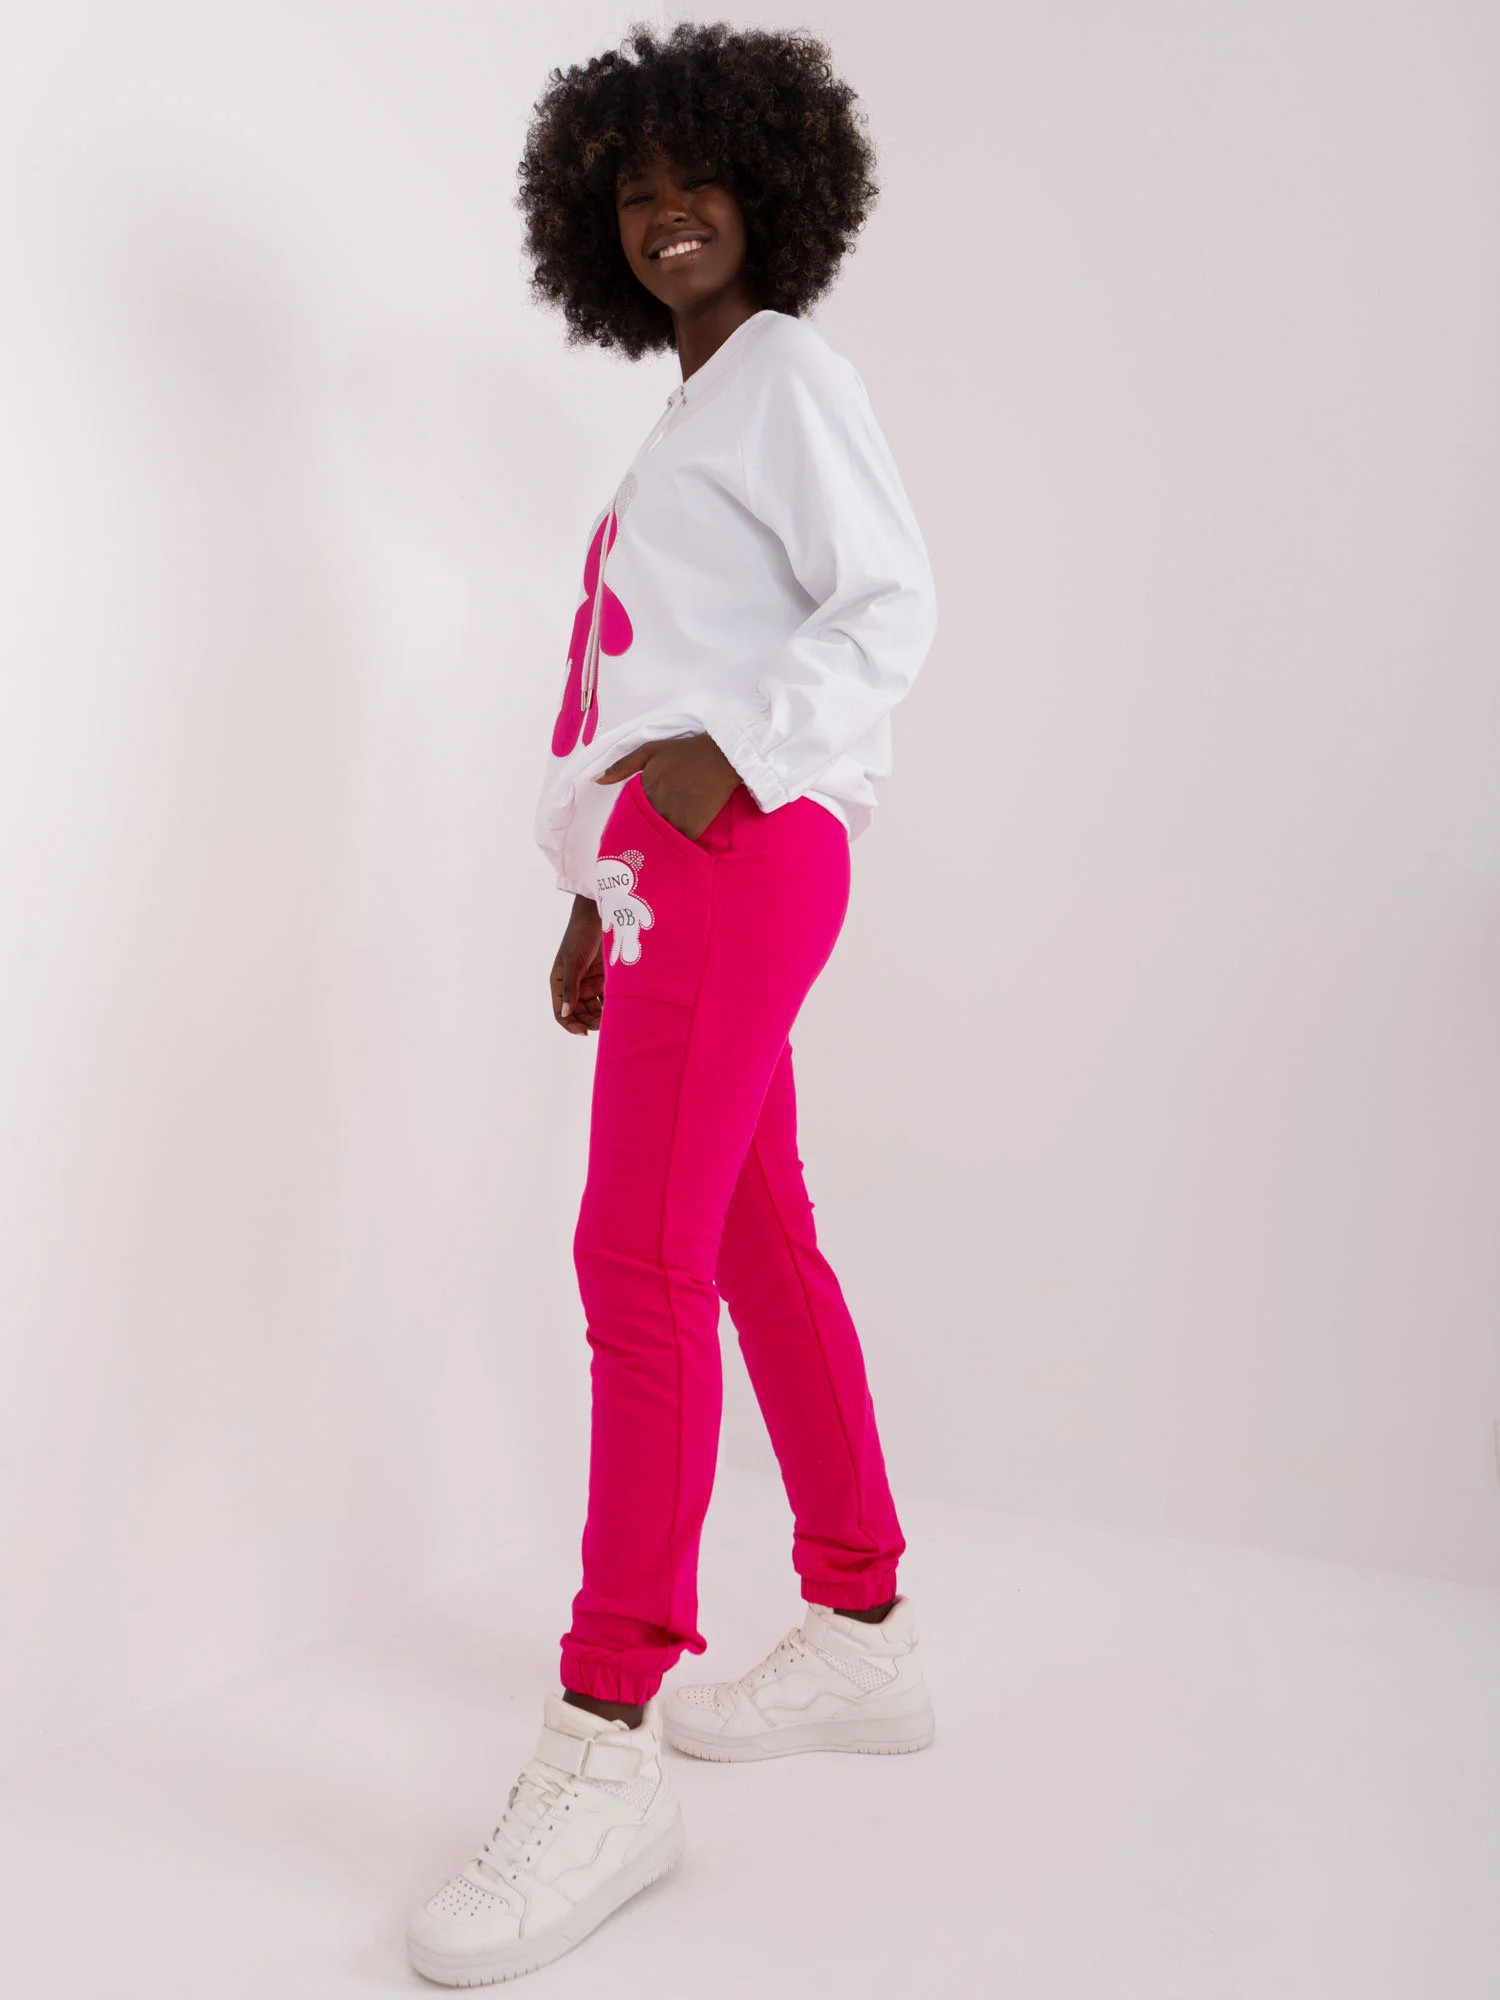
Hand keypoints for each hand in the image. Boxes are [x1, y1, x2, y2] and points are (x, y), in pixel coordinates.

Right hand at [550, 895, 603, 1035]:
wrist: (600, 915)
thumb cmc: (580, 935)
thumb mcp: (573, 961)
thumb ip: (570, 988)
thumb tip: (566, 1014)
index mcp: (560, 983)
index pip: (562, 1012)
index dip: (571, 1024)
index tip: (584, 1032)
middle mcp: (574, 986)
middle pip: (580, 1014)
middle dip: (590, 1021)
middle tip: (604, 1025)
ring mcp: (590, 983)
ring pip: (594, 1009)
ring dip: (601, 1016)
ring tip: (613, 1017)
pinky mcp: (605, 979)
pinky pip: (607, 999)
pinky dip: (612, 1005)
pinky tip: (620, 1007)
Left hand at [593, 733, 739, 840]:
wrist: (720, 758)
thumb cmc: (684, 753)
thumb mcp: (650, 750)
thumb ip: (622, 766)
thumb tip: (595, 779)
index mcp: (645, 789)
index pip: (626, 813)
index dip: (623, 821)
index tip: (618, 829)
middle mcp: (658, 807)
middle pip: (640, 828)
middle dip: (636, 834)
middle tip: (629, 845)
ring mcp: (675, 819)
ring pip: (657, 838)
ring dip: (653, 842)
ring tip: (646, 850)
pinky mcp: (692, 828)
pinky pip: (677, 843)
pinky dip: (671, 845)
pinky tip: (667, 847)